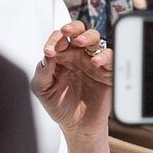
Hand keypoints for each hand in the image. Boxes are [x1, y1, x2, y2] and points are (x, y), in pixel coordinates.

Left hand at [31, 21, 111, 140]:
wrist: (77, 126)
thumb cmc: (59, 106)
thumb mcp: (43, 90)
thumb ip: (42, 72)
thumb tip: (47, 55)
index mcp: (60, 56)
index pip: (58, 38)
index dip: (53, 40)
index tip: (49, 51)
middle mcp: (77, 55)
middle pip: (78, 30)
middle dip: (73, 27)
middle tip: (66, 32)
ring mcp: (92, 62)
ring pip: (95, 38)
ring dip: (88, 36)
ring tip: (80, 42)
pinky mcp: (106, 72)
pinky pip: (110, 57)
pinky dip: (104, 56)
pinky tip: (95, 62)